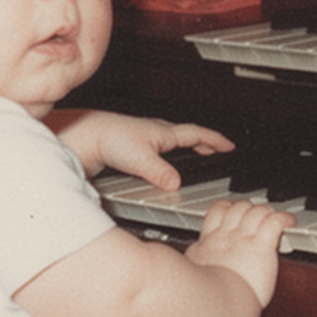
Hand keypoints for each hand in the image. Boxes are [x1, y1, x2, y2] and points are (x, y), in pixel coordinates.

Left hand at [51, 110, 232, 188]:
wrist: (86, 135)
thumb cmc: (110, 139)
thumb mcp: (142, 159)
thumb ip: (162, 173)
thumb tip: (177, 184)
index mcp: (164, 132)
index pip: (197, 134)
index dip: (215, 140)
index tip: (229, 146)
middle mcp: (155, 132)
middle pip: (186, 135)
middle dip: (203, 143)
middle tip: (214, 151)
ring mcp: (143, 137)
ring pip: (170, 141)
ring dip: (184, 148)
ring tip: (191, 156)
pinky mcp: (130, 146)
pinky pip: (156, 150)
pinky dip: (164, 155)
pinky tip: (158, 164)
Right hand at [185, 200, 293, 307]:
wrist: (213, 304)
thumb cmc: (204, 295)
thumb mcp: (192, 270)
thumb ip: (196, 258)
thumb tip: (194, 254)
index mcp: (210, 242)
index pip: (217, 212)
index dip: (228, 209)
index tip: (235, 214)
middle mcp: (226, 236)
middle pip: (239, 207)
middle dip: (250, 210)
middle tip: (259, 218)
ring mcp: (244, 239)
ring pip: (257, 211)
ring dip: (267, 213)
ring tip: (274, 219)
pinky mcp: (260, 246)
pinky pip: (274, 222)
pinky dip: (283, 218)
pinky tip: (288, 221)